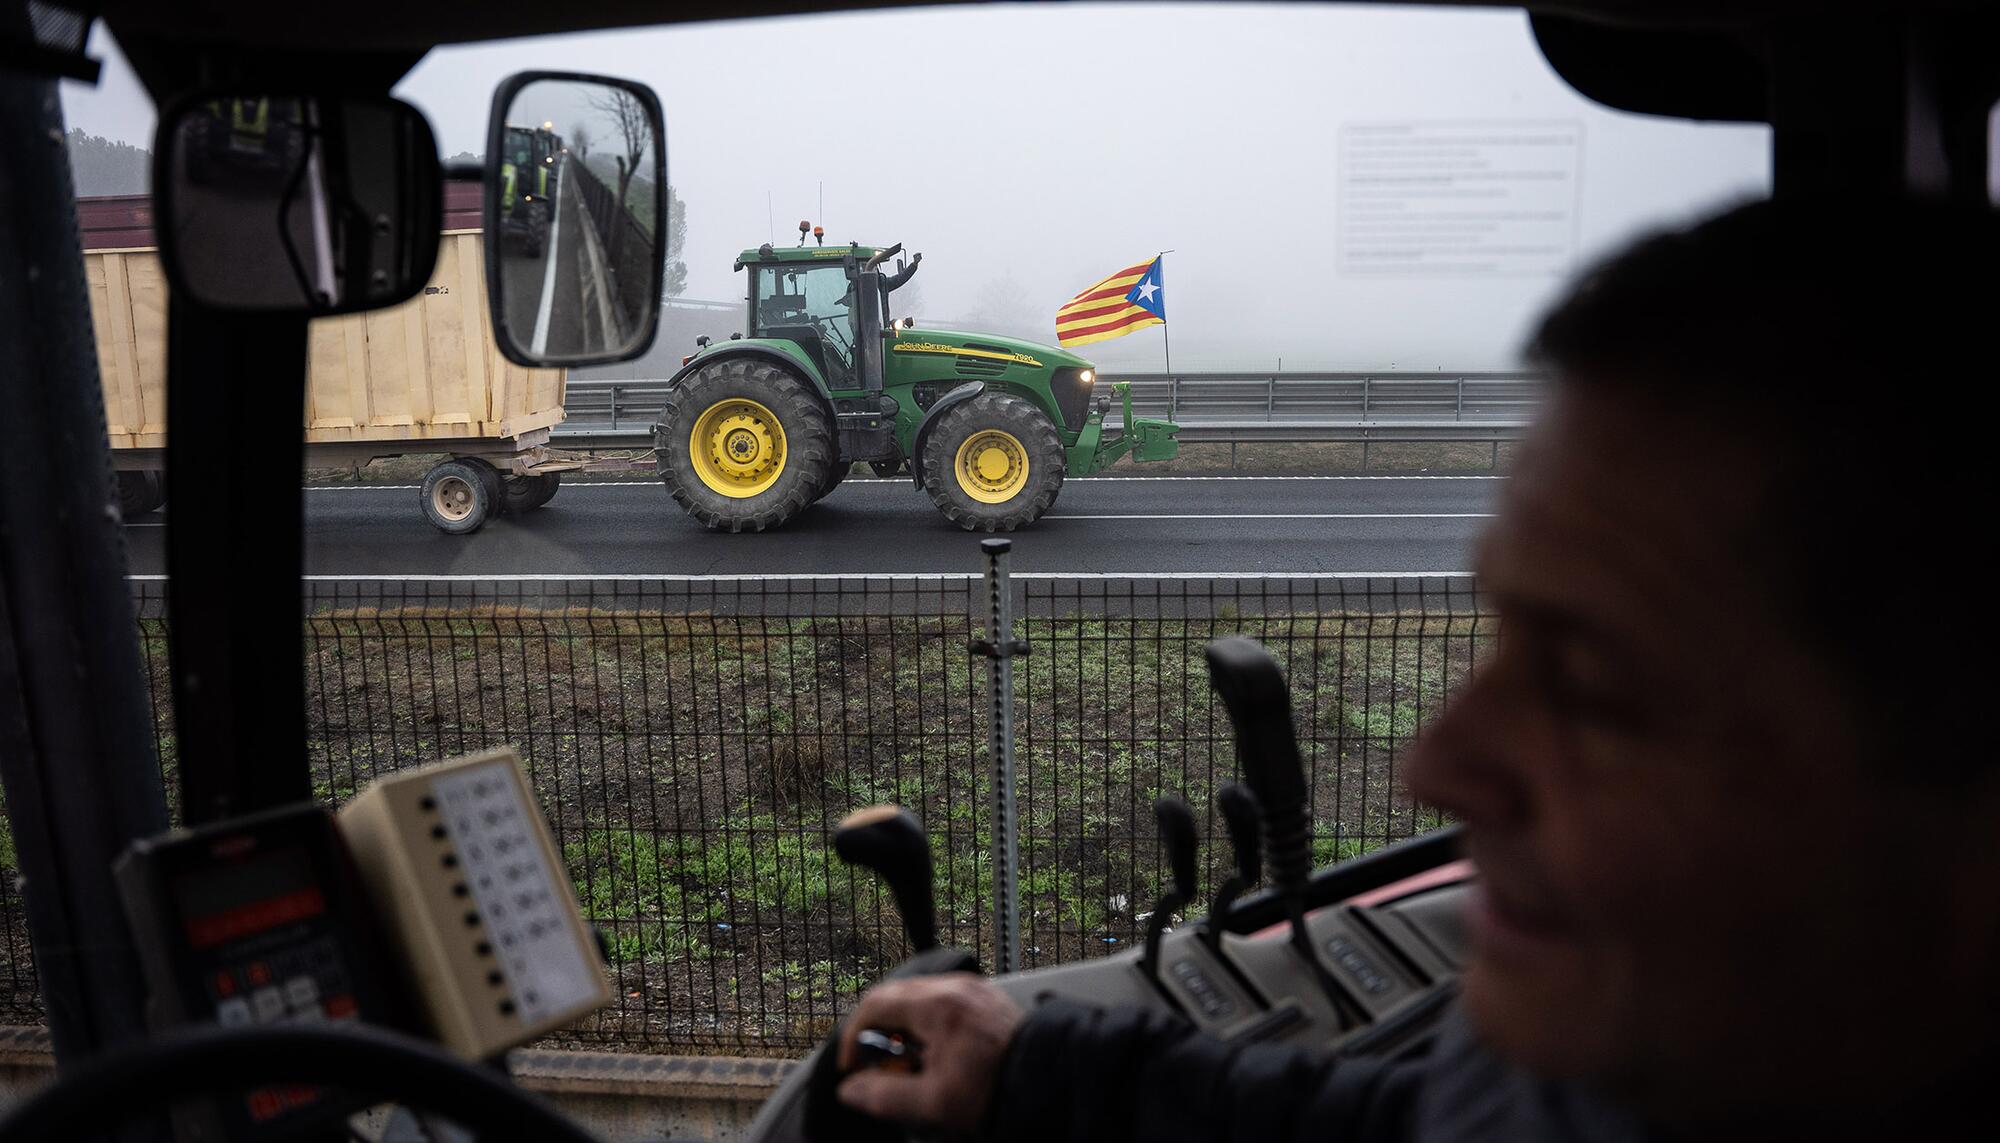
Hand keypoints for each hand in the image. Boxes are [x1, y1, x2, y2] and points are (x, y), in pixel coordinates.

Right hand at [835, 975, 1025, 1132]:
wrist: (1051, 1079)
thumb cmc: (998, 1088)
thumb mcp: (934, 1102)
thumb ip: (885, 1095)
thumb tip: (851, 1090)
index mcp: (937, 1006)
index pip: (874, 1004)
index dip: (852, 1037)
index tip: (852, 1067)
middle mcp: (953, 987)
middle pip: (894, 997)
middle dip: (878, 1033)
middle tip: (881, 1068)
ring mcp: (971, 988)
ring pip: (917, 997)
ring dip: (903, 1028)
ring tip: (913, 1066)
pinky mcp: (984, 996)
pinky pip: (941, 1000)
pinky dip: (927, 1023)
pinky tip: (937, 1054)